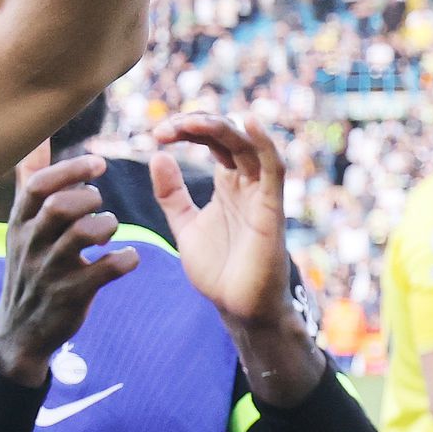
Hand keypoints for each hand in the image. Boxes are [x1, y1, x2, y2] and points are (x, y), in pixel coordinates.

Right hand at [0, 153, 138, 384]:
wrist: (21, 331)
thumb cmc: (29, 266)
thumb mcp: (21, 226)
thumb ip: (30, 181)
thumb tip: (37, 137)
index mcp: (20, 224)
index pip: (38, 186)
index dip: (71, 170)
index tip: (99, 165)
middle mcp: (32, 245)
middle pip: (60, 207)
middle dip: (89, 198)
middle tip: (99, 205)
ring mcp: (51, 272)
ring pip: (83, 235)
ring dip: (106, 225)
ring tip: (109, 231)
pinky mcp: (73, 295)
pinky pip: (107, 270)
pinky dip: (126, 259)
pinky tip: (127, 257)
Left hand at [149, 113, 295, 329]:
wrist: (237, 308)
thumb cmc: (218, 270)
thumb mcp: (184, 226)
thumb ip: (172, 195)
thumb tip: (157, 156)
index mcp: (227, 184)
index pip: (212, 140)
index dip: (187, 129)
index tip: (156, 134)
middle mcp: (247, 183)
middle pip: (229, 136)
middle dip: (197, 125)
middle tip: (165, 129)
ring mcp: (260, 194)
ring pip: (249, 145)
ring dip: (220, 128)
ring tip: (188, 122)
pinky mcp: (272, 209)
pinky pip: (275, 169)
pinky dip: (266, 144)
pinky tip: (250, 123)